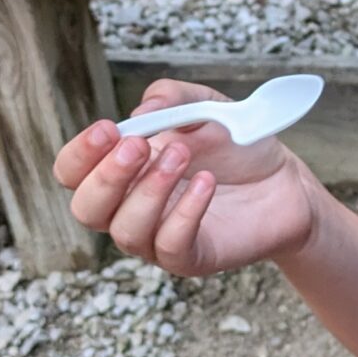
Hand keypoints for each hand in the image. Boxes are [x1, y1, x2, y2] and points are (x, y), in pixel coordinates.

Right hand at [53, 80, 317, 275]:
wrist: (285, 181)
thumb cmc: (234, 146)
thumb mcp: (204, 105)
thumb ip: (170, 99)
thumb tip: (139, 115)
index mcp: (121, 170)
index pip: (72, 173)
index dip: (80, 154)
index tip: (108, 129)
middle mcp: (129, 207)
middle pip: (86, 208)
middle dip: (107, 176)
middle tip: (140, 146)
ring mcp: (157, 237)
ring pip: (126, 231)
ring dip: (149, 191)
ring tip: (182, 157)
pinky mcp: (191, 258)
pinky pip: (171, 247)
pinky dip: (184, 213)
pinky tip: (206, 184)